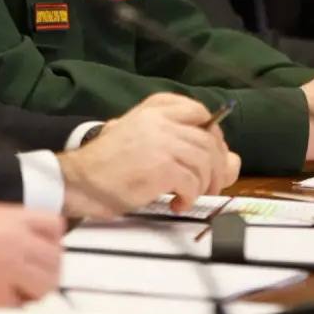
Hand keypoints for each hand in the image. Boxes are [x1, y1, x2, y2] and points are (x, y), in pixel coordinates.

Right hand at [0, 204, 63, 308]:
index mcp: (7, 222)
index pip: (53, 226)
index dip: (48, 235)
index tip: (39, 244)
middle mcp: (16, 249)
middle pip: (55, 260)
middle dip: (46, 265)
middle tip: (30, 270)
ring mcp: (10, 280)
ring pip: (45, 287)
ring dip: (36, 287)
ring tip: (19, 286)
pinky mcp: (0, 308)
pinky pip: (23, 308)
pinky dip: (16, 306)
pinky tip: (1, 300)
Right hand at [57, 93, 240, 218]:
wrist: (79, 181)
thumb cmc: (107, 164)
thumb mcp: (143, 142)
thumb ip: (183, 146)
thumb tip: (233, 161)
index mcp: (153, 110)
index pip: (198, 111)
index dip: (211, 133)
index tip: (209, 153)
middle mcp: (159, 121)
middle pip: (209, 139)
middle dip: (217, 166)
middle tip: (210, 184)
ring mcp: (162, 142)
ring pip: (205, 161)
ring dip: (205, 185)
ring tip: (189, 195)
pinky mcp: (161, 167)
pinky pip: (192, 182)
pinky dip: (190, 197)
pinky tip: (177, 203)